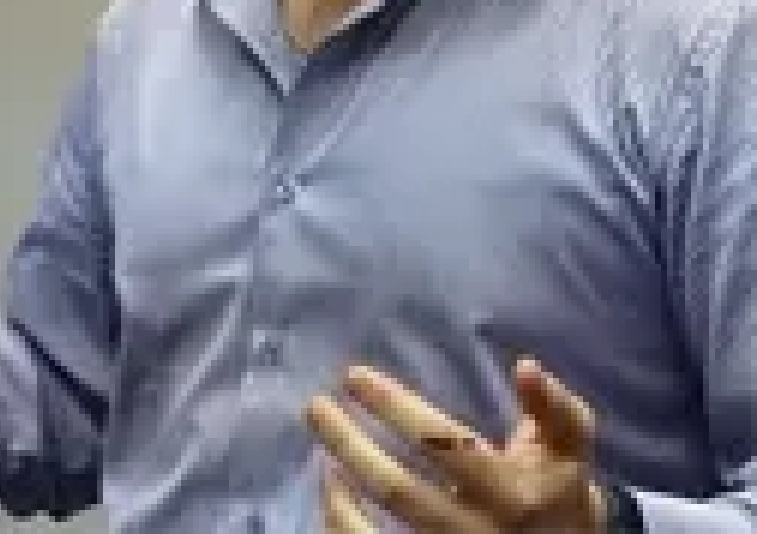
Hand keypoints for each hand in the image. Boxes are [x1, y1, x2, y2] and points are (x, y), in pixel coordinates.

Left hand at [307, 359, 605, 532]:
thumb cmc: (558, 494)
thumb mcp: (568, 450)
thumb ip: (554, 409)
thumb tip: (526, 367)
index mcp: (510, 494)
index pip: (444, 445)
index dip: (396, 408)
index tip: (353, 376)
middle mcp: (475, 532)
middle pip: (399, 492)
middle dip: (350, 445)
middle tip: (315, 406)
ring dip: (338, 494)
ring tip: (318, 449)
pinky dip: (342, 527)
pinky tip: (330, 493)